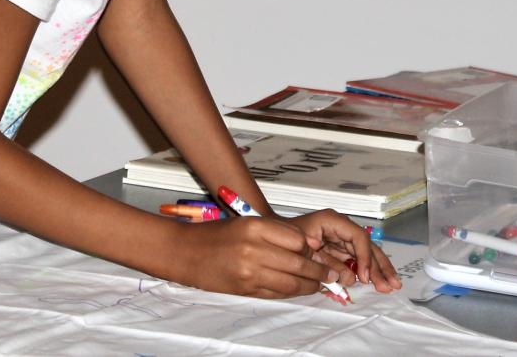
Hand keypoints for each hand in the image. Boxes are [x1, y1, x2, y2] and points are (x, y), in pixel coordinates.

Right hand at [168, 216, 339, 298]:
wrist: (186, 252)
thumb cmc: (216, 235)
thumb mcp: (245, 222)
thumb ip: (277, 232)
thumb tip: (310, 245)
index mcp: (255, 226)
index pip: (298, 239)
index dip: (311, 248)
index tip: (317, 251)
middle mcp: (253, 248)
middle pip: (298, 263)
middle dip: (319, 271)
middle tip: (331, 273)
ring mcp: (249, 271)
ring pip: (291, 282)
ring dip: (309, 285)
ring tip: (319, 284)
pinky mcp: (245, 289)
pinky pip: (276, 293)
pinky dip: (291, 293)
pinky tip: (297, 289)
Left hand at [286, 209, 401, 293]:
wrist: (271, 236)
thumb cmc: (285, 238)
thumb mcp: (305, 250)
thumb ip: (328, 263)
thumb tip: (351, 278)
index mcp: (333, 221)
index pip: (358, 237)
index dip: (364, 257)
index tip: (365, 277)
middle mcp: (342, 227)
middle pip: (367, 245)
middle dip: (379, 266)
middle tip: (391, 284)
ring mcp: (342, 237)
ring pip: (366, 253)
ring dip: (379, 269)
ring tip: (393, 285)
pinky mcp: (340, 248)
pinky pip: (357, 259)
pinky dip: (367, 271)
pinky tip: (380, 281)